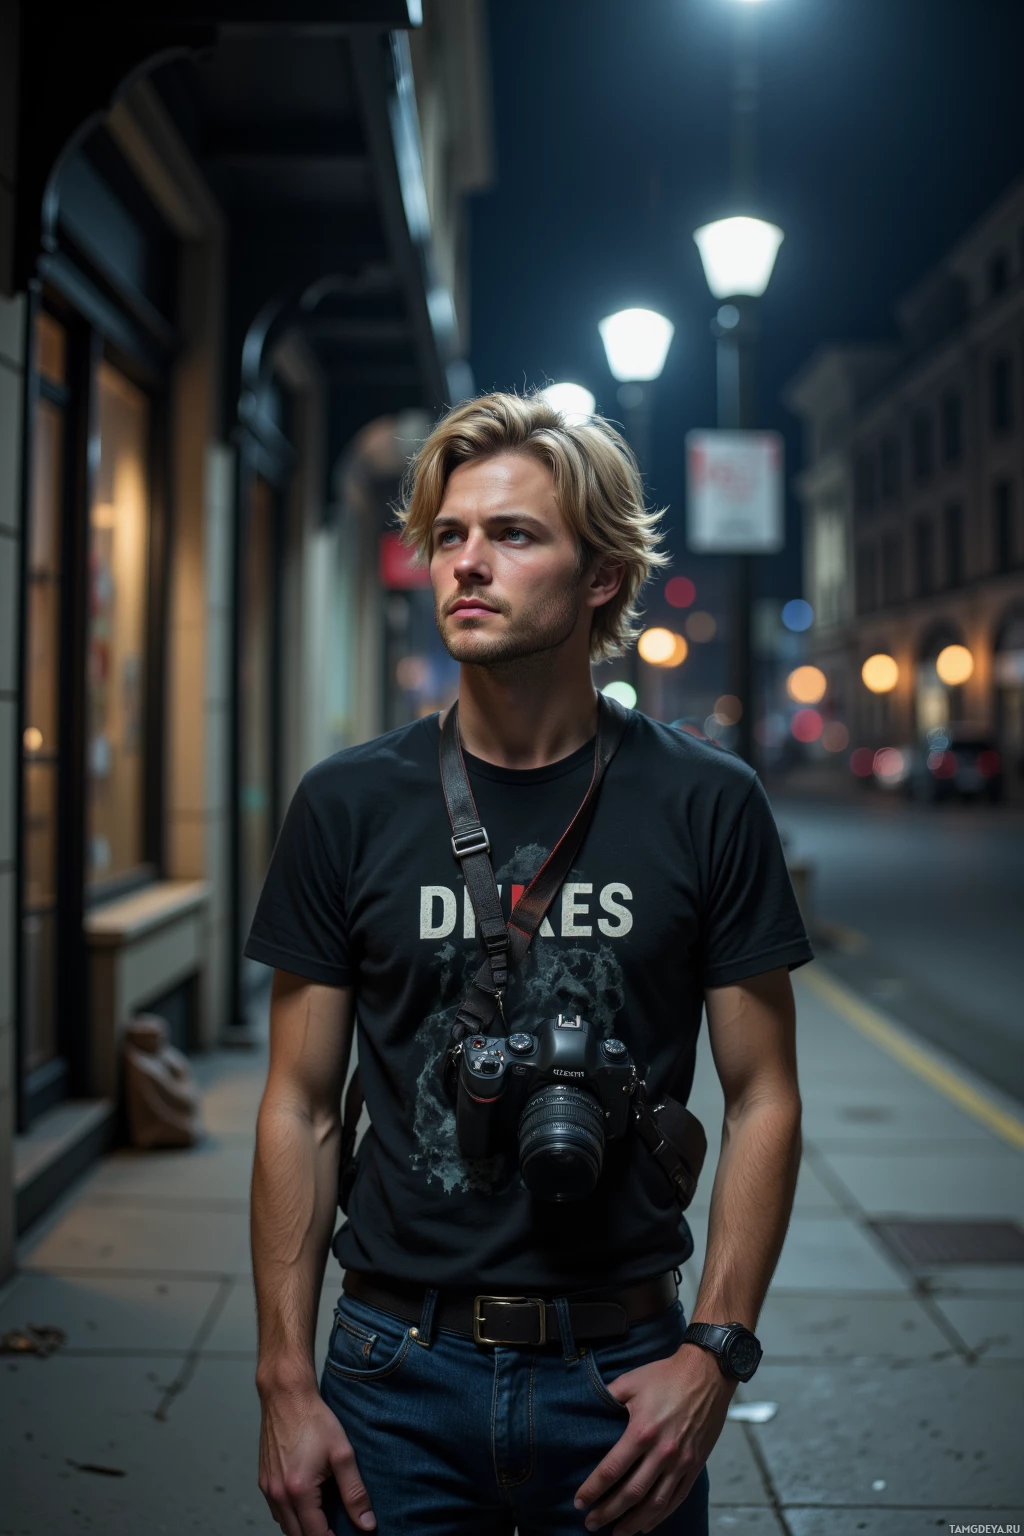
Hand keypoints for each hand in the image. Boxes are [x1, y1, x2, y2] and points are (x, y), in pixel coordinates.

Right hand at [258, 1381, 375, 1535]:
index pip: (316, 1535)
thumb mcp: (342, 1454)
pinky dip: (291, 1516)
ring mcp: (267, 1489)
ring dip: (303, 1529)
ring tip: (325, 1518)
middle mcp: (278, 1494)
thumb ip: (355, 1492)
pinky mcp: (263, 1481)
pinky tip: (307, 1504)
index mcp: (298, 1491)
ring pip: (285, 1526)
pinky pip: (277, 1511)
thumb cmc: (314, 1420)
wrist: (286, 1396)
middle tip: (337, 1529)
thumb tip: (366, 1523)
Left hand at [574, 1345, 733, 1534]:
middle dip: (608, 1512)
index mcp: (641, 1431)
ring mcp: (681, 1462)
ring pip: (654, 1504)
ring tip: (616, 1533)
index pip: (611, 1470)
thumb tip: (586, 1410)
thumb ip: (607, 1398)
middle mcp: (662, 1452)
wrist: (707, 1372)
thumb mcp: (630, 1381)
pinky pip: (676, 1499)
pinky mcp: (695, 1465)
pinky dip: (660, 1516)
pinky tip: (646, 1525)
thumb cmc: (667, 1375)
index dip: (593, 1489)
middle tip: (591, 1524)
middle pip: (630, 1493)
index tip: (579, 1501)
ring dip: (633, 1522)